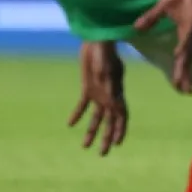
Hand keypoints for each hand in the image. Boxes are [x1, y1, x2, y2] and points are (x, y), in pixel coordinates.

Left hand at [68, 41, 126, 155]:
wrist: (97, 38)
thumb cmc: (104, 50)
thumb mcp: (107, 67)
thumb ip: (110, 83)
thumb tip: (112, 101)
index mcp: (116, 91)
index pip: (121, 114)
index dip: (120, 129)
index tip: (117, 143)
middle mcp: (110, 94)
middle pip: (110, 120)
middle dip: (106, 137)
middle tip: (102, 153)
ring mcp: (99, 91)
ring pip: (96, 116)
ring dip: (92, 131)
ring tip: (85, 146)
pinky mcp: (88, 86)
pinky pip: (83, 104)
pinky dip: (78, 114)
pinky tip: (70, 124)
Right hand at [134, 0, 191, 93]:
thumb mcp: (162, 6)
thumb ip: (151, 18)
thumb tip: (137, 28)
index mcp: (185, 31)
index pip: (183, 56)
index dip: (181, 71)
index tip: (179, 87)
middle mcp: (191, 32)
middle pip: (188, 59)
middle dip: (186, 76)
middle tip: (185, 93)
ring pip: (189, 50)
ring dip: (186, 66)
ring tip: (183, 82)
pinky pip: (188, 33)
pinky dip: (184, 45)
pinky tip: (180, 55)